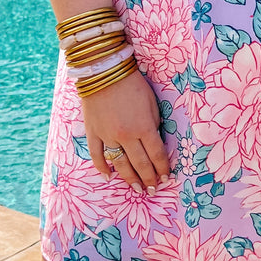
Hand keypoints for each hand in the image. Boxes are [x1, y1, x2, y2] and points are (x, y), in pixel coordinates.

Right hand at [81, 69, 172, 193]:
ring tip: (136, 188)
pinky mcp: (93, 132)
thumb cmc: (133, 84)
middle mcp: (126, 136)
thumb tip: (155, 142)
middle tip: (153, 190)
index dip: (163, 168)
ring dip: (129, 178)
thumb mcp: (152, 103)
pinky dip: (102, 167)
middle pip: (140, 164)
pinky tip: (108, 177)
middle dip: (148, 179)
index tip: (166, 178)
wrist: (104, 71)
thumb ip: (154, 124)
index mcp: (144, 127)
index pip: (157, 155)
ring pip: (120, 164)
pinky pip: (97, 155)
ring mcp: (107, 135)